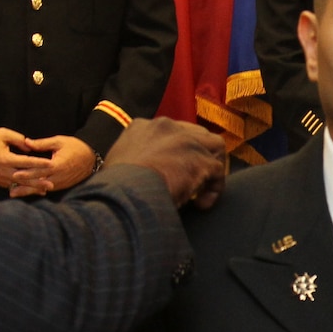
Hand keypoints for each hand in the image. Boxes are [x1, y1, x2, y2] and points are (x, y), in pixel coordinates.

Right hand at [0, 128, 54, 190]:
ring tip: (44, 190)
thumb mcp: (2, 134)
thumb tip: (30, 148)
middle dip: (38, 182)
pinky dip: (21, 188)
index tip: (51, 164)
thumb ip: (18, 139)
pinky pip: (11, 186)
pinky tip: (29, 190)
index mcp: (5, 159)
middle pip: (24, 178)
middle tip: (52, 184)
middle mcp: (2, 171)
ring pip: (18, 184)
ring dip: (31, 187)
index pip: (26, 162)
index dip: (40, 163)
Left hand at [14, 135, 95, 196]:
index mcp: (57, 165)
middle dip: (24, 187)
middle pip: (38, 183)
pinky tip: (28, 192)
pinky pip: (48, 190)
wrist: (91, 156)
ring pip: (42, 189)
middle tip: (11, 191)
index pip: (39, 170)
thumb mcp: (58, 141)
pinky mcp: (63, 185)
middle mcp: (58, 177)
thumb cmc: (75, 146)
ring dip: (29, 191)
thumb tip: (26, 142)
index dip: (26, 173)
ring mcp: (61, 183)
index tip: (14, 175)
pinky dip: (37, 191)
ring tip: (15, 194)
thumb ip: (42, 143)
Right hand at [106, 118, 226, 208]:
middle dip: (198, 155)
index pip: (170, 132)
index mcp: (142, 127)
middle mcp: (167, 126)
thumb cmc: (114, 186)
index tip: (173, 169)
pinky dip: (214, 189)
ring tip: (203, 188)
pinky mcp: (201, 160)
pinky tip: (201, 204)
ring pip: (214, 146)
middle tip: (192, 177)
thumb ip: (130, 161)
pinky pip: (218, 171)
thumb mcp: (115, 165)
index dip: (176, 151)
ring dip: (212, 166)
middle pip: (195, 134)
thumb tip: (136, 175)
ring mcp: (187, 141)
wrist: (124, 192)